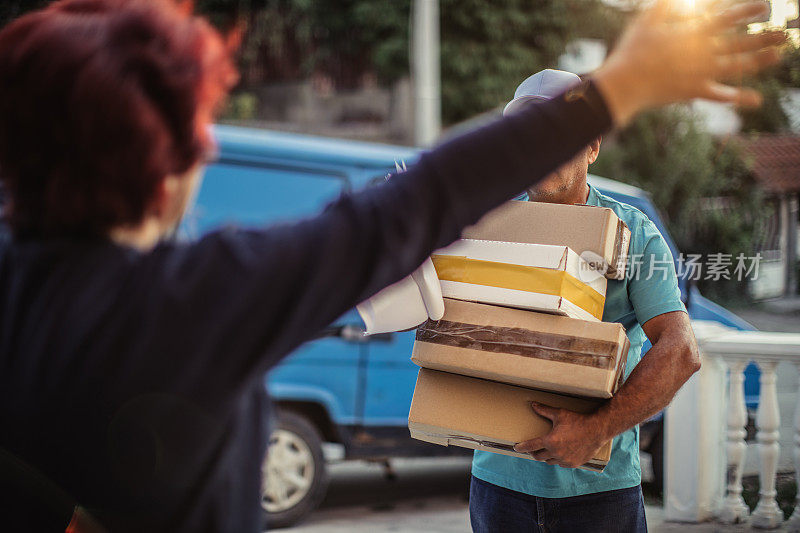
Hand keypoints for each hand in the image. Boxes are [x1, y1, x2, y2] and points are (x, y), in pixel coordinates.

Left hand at [513, 402, 609, 468]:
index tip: (516, 447)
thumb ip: (544, 411)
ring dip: (546, 456)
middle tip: (532, 449)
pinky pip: (560, 463)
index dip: (522, 447)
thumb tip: (533, 404)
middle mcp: (556, 453)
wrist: (597, 430)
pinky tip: (558, 454)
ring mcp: (564, 460)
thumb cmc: (577, 420)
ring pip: (549, 461)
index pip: (531, 446)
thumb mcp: (559, 414)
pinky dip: (557, 459)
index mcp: (550, 441)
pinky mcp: (573, 464)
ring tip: (546, 450)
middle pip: (538, 456)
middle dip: (533, 452)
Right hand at [593, 0, 785, 125]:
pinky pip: (720, 95)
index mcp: (695, 31)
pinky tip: (757, 100)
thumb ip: (668, 4)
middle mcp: (705, 51)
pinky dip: (738, 98)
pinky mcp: (695, 90)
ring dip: (760, 60)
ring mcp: (702, 72)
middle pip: (740, 41)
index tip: (763, 7)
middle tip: (783, 34)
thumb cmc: (633, 49)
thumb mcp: (648, 18)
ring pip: (737, 65)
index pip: (728, 17)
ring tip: (778, 55)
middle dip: (763, 36)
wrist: (625, 83)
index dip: (747, 11)